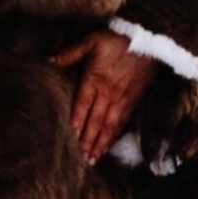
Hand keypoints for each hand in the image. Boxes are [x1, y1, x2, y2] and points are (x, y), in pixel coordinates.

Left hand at [53, 28, 155, 164]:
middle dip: (88, 140)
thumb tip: (49, 60)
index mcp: (95, 79)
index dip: (77, 121)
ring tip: (93, 158)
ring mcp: (123, 99)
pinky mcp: (134, 100)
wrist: (148, 40)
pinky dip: (115, 136)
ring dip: (101, 143)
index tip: (72, 136)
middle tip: (81, 158)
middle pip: (96, 121)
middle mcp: (109, 93)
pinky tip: (109, 144)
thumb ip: (70, 53)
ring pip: (110, 126)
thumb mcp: (91, 41)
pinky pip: (123, 122)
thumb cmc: (117, 40)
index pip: (83, 105)